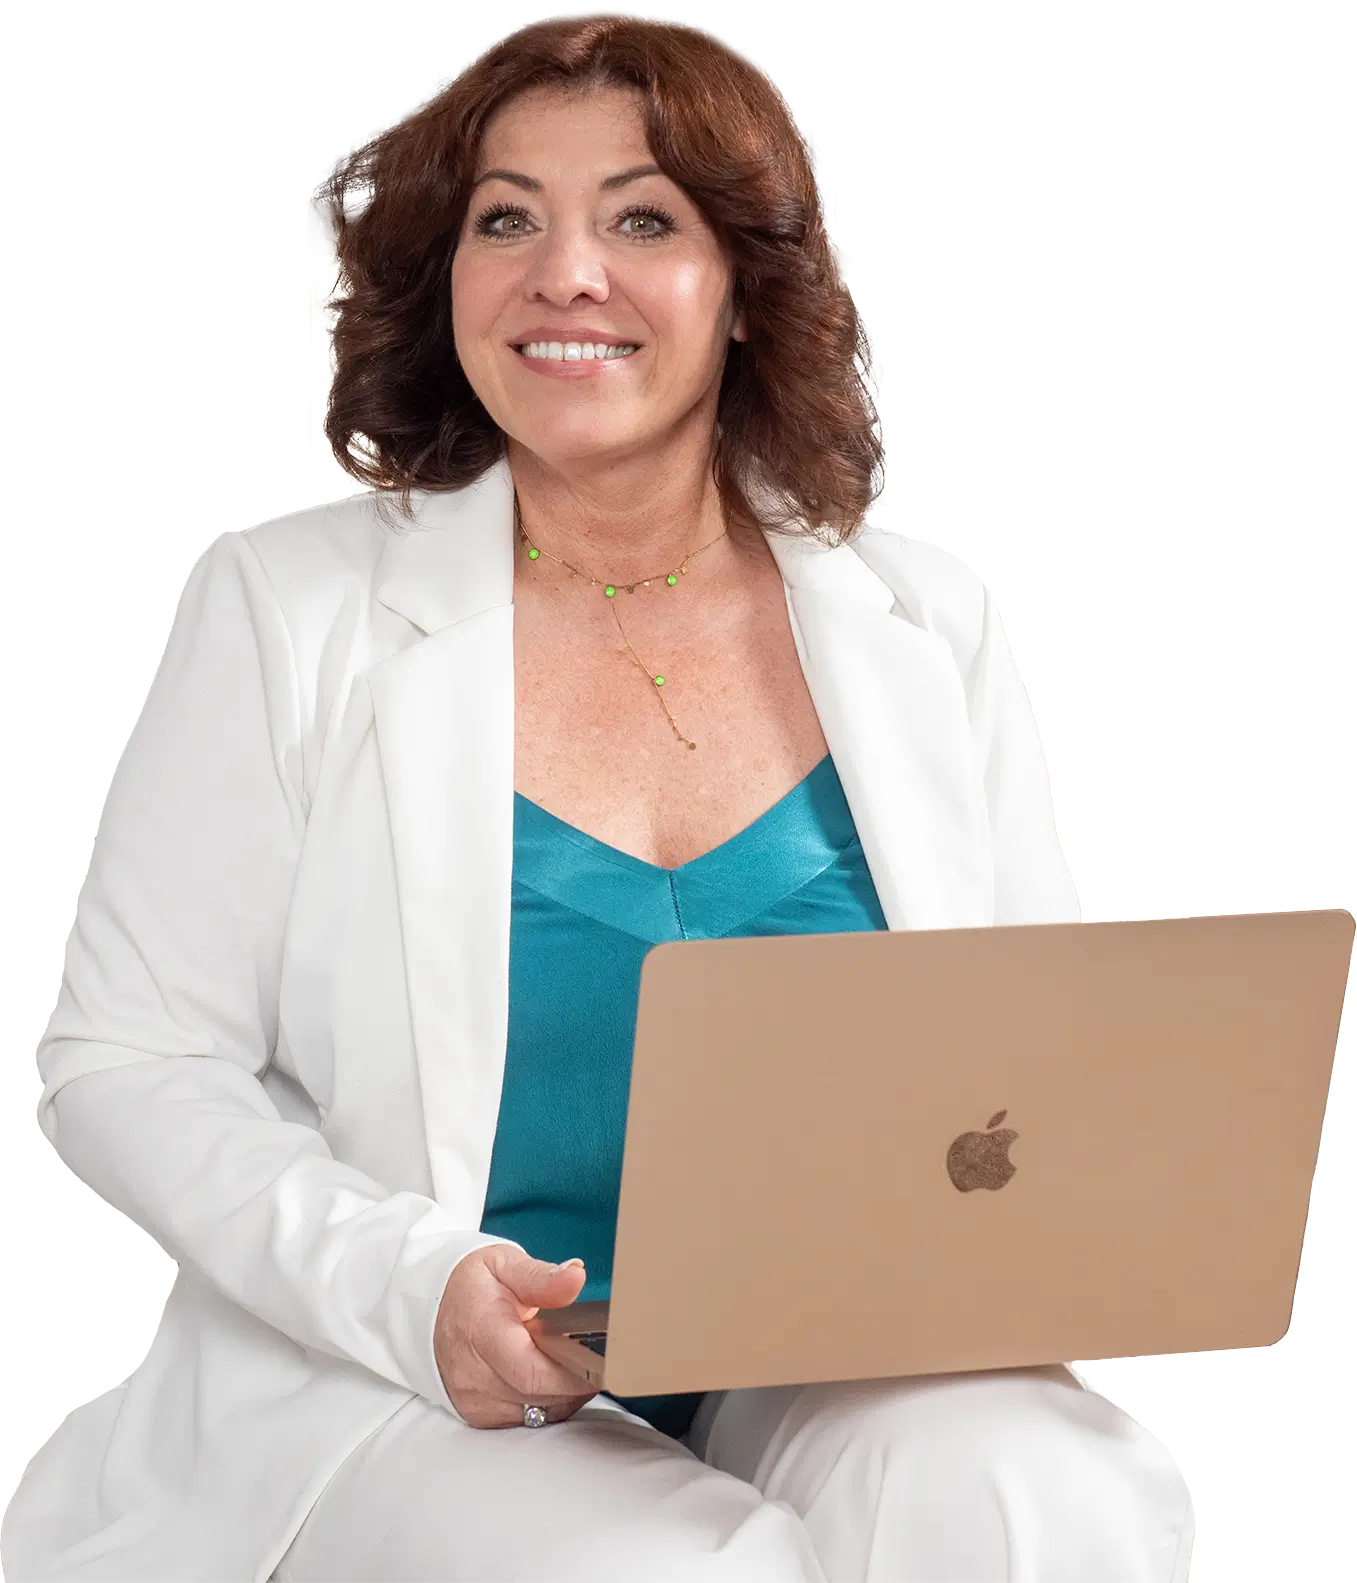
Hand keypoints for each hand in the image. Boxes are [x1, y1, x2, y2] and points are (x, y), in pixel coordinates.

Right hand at [433, 1244, 598, 1428]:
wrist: (426, 1308)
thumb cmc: (470, 1285)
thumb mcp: (504, 1264)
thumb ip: (542, 1277)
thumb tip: (576, 1277)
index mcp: (480, 1333)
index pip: (532, 1371)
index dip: (573, 1373)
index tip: (603, 1359)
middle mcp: (472, 1376)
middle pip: (540, 1396)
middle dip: (575, 1380)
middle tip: (598, 1356)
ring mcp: (474, 1401)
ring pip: (537, 1413)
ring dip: (563, 1394)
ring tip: (574, 1362)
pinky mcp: (478, 1416)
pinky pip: (526, 1420)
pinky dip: (546, 1402)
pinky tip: (553, 1376)